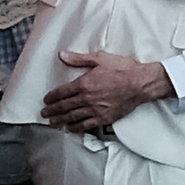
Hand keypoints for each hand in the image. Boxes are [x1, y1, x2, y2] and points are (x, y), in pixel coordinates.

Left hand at [45, 49, 173, 131]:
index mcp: (84, 84)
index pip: (61, 92)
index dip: (52, 97)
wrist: (140, 83)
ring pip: (72, 118)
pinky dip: (76, 128)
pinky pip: (85, 126)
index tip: (46, 99)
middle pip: (64, 107)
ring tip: (53, 123)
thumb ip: (79, 59)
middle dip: (52, 111)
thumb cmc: (122, 69)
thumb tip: (62, 55)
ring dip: (60, 121)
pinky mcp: (103, 118)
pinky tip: (71, 128)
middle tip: (44, 114)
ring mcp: (94, 110)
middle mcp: (86, 99)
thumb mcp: (100, 59)